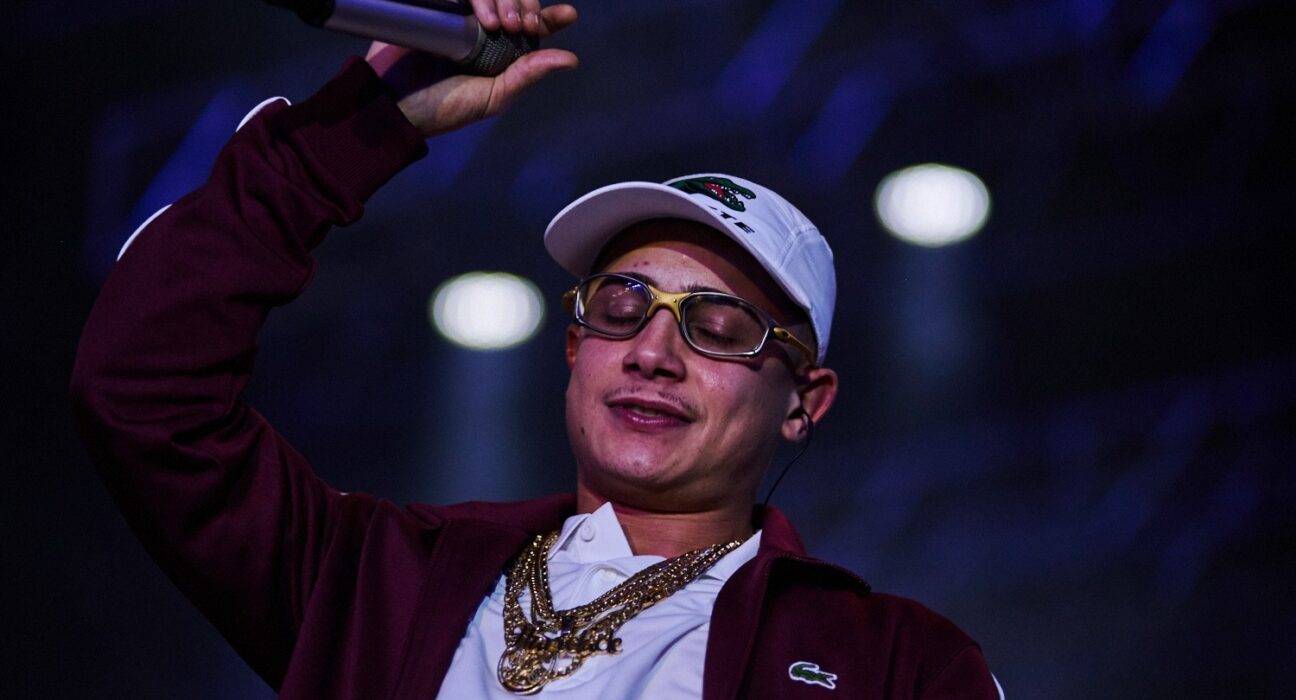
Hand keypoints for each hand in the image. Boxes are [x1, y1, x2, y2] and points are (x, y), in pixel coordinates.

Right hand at [366, 1, 577, 136]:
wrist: (391, 101)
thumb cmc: (441, 108)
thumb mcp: (492, 97)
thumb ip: (527, 75)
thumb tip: (569, 59)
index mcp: (500, 51)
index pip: (531, 24)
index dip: (550, 16)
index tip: (567, 15)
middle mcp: (481, 28)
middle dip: (525, 5)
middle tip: (520, 26)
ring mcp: (456, 14)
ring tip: (495, 23)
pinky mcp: (433, 4)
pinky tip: (475, 11)